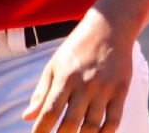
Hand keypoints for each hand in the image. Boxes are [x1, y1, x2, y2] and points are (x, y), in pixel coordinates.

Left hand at [22, 11, 133, 132]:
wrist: (111, 26)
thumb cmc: (78, 47)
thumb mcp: (54, 64)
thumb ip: (41, 92)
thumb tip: (27, 117)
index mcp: (65, 77)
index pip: (49, 112)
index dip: (41, 131)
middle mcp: (85, 84)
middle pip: (70, 123)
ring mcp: (105, 88)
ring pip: (92, 126)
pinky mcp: (121, 89)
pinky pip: (114, 120)